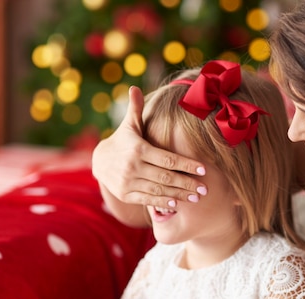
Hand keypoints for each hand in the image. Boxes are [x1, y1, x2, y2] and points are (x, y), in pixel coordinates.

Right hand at [91, 86, 207, 208]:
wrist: (99, 160)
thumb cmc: (123, 140)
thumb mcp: (129, 125)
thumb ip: (135, 109)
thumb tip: (134, 88)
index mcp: (139, 149)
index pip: (168, 159)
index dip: (187, 165)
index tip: (204, 169)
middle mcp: (133, 167)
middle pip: (166, 177)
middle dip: (187, 184)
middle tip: (205, 189)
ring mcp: (129, 182)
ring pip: (159, 190)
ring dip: (179, 195)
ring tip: (196, 198)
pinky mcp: (125, 194)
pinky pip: (147, 199)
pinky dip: (162, 202)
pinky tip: (176, 203)